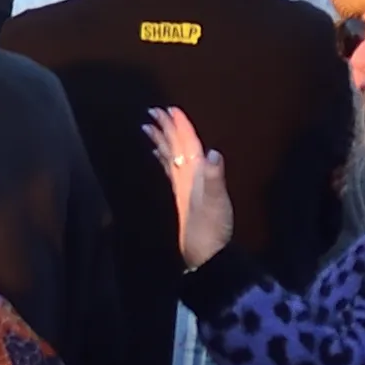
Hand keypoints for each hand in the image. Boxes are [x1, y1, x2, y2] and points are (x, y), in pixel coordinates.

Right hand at [147, 105, 233, 273]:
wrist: (206, 256)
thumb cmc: (211, 229)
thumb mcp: (216, 203)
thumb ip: (215, 178)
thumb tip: (213, 152)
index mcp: (201, 173)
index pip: (189, 143)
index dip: (181, 126)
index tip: (169, 109)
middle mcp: (193, 175)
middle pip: (179, 145)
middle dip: (168, 127)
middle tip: (153, 111)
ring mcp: (185, 185)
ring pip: (171, 155)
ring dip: (162, 139)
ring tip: (148, 126)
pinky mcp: (178, 195)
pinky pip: (167, 170)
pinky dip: (160, 158)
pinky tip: (153, 152)